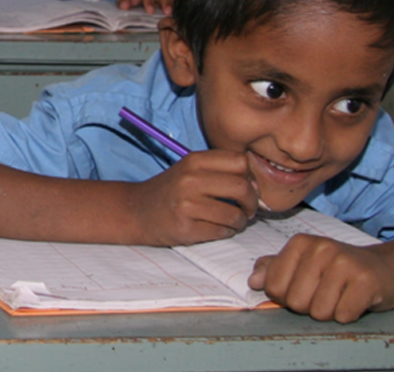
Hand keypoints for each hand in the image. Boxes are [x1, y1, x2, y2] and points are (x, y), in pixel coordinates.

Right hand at [123, 150, 256, 245]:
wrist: (136, 211)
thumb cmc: (171, 190)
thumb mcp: (190, 169)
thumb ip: (219, 170)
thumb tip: (256, 185)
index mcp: (194, 161)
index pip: (240, 162)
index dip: (249, 176)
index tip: (246, 186)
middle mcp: (190, 180)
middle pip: (242, 187)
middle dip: (252, 202)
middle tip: (248, 209)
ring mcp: (187, 205)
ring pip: (235, 214)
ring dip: (240, 221)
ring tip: (234, 221)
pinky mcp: (186, 229)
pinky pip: (222, 232)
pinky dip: (226, 232)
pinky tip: (218, 228)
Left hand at [249, 235, 393, 322]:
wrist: (383, 269)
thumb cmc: (336, 270)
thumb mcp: (302, 264)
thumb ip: (273, 270)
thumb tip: (253, 281)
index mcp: (299, 243)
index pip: (274, 287)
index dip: (287, 297)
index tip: (304, 288)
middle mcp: (321, 248)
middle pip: (296, 302)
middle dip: (309, 307)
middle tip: (325, 294)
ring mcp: (344, 262)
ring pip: (319, 312)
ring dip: (330, 312)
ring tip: (340, 296)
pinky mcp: (366, 280)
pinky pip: (343, 315)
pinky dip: (348, 315)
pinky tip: (354, 300)